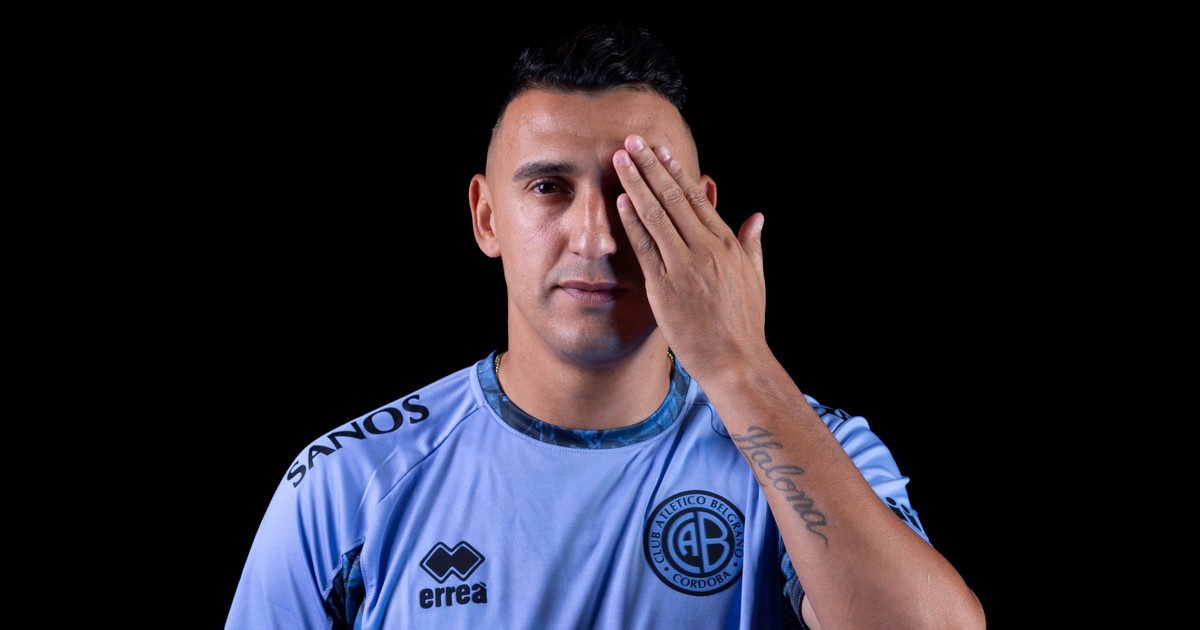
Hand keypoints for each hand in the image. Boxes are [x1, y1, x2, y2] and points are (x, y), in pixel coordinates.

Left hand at [613, 134, 768, 380]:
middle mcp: (706, 248)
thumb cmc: (744, 323)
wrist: (736, 361)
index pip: (697, 197)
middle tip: (631, 141)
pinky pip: (646, 247)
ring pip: (657, 215)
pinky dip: (632, 221)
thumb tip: (756, 217)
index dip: (675, 172)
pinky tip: (620, 200)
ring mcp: (685, 266)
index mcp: (726, 243)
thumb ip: (752, 244)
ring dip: (636, 184)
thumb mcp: (755, 277)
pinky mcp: (666, 286)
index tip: (660, 151)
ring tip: (620, 159)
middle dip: (650, 166)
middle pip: (673, 197)